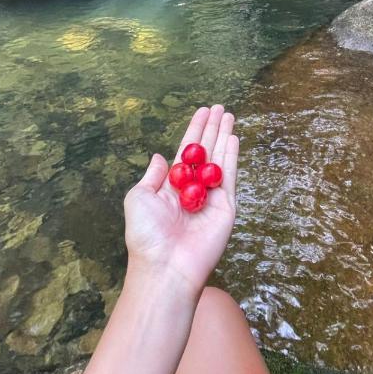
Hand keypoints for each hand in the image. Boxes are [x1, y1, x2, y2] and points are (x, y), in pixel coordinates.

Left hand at [124, 105, 238, 298]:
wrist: (166, 266)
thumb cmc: (146, 235)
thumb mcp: (139, 198)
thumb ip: (153, 175)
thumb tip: (160, 157)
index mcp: (172, 187)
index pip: (186, 152)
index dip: (194, 131)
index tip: (202, 112)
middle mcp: (193, 190)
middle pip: (206, 152)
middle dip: (212, 128)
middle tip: (220, 107)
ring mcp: (211, 198)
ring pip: (220, 159)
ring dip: (224, 135)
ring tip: (228, 114)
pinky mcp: (225, 208)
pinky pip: (229, 177)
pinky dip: (232, 156)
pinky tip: (233, 137)